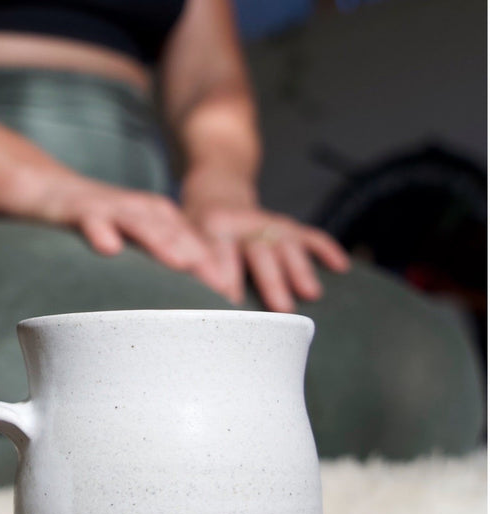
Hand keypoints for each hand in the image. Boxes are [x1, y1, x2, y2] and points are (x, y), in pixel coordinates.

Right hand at [35, 176, 233, 295]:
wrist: (47, 190)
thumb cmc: (94, 226)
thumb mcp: (132, 246)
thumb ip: (157, 268)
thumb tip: (178, 316)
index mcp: (159, 222)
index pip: (194, 246)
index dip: (216, 271)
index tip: (236, 301)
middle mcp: (141, 212)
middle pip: (177, 235)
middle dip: (201, 260)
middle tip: (224, 289)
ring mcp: (111, 209)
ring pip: (140, 223)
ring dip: (161, 241)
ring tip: (182, 263)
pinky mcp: (79, 208)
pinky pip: (90, 219)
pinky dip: (100, 230)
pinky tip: (108, 247)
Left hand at [185, 204, 350, 312]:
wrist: (216, 195)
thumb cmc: (194, 236)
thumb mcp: (181, 245)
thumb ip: (186, 269)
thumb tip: (183, 309)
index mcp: (209, 228)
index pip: (218, 254)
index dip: (225, 277)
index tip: (230, 303)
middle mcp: (241, 223)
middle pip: (258, 252)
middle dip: (270, 281)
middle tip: (280, 310)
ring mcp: (267, 223)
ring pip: (286, 244)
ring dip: (300, 269)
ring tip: (311, 294)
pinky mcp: (286, 225)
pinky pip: (310, 234)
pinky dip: (326, 249)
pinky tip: (341, 267)